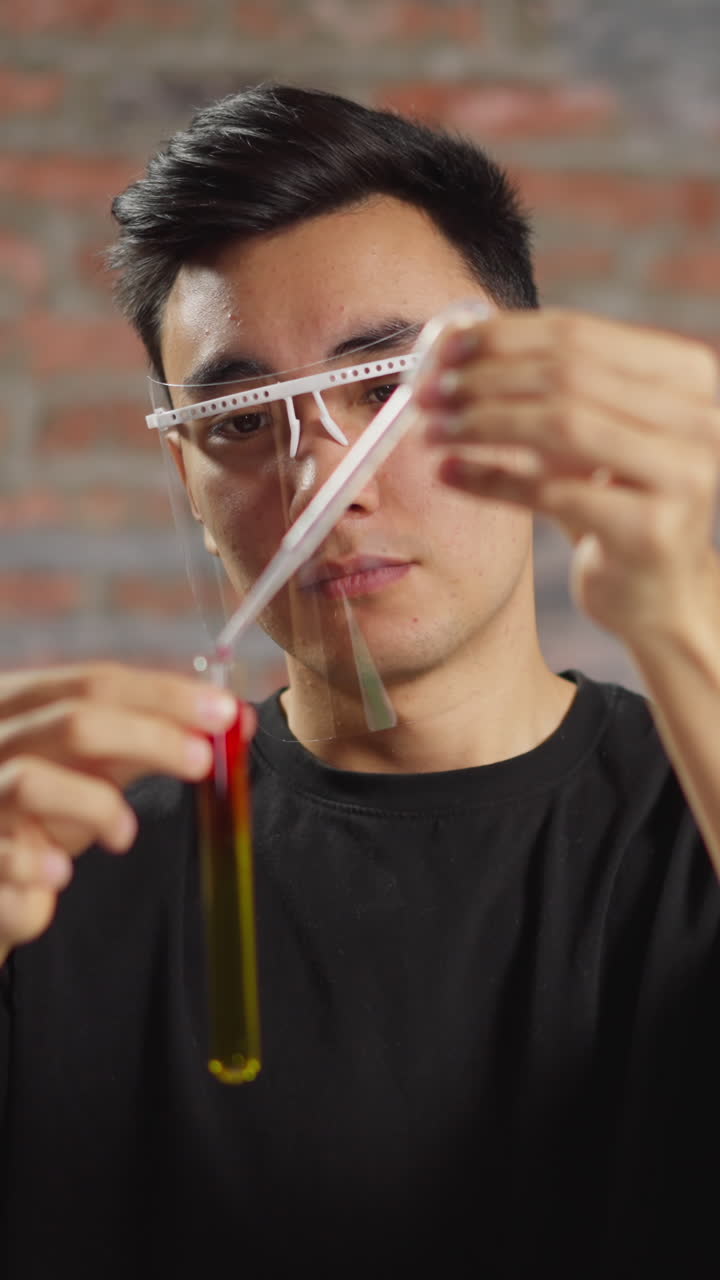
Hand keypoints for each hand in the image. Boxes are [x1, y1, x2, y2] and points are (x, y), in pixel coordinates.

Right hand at [0, 662, 246, 960]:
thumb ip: (150, 742)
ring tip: (123, 834)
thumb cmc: (41, 812)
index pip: (98, 683)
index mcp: (20, 703)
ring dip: (96, 807)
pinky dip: (37, 865)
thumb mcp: (90, 768)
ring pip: (33, 781)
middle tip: (203, 760)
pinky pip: (4, 855)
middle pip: (74, 722)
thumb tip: (233, 720)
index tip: (225, 711)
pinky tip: (57, 876)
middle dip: (151, 738)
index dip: (166, 695)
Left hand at [415, 308, 719, 645]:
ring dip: (483, 424)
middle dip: (485, 380)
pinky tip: (448, 475)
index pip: (578, 333)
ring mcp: (680, 474)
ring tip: (433, 431)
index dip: (502, 337)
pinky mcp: (649, 530)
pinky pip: (553, 494)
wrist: (657, 591)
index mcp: (685, 375)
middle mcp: (696, 417)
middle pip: (567, 375)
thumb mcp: (584, 435)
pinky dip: (491, 481)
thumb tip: (450, 340)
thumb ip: (539, 387)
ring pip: (562, 426)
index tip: (441, 348)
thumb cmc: (612, 502)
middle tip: (426, 392)